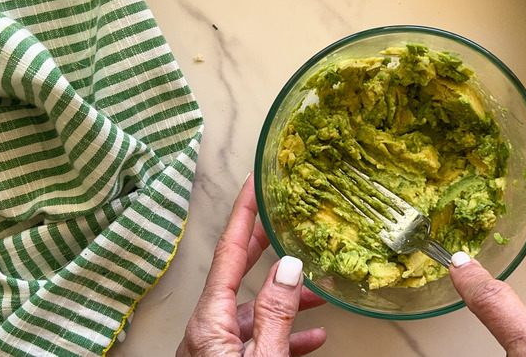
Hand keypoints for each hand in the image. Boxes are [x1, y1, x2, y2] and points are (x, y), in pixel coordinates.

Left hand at [176, 174, 326, 356]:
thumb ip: (275, 314)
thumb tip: (289, 269)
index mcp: (209, 321)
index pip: (228, 252)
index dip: (243, 214)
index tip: (253, 185)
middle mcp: (206, 329)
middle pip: (237, 273)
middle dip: (264, 246)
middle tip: (283, 222)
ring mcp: (214, 348)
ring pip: (253, 311)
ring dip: (286, 300)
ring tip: (319, 290)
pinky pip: (255, 339)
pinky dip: (283, 332)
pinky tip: (311, 332)